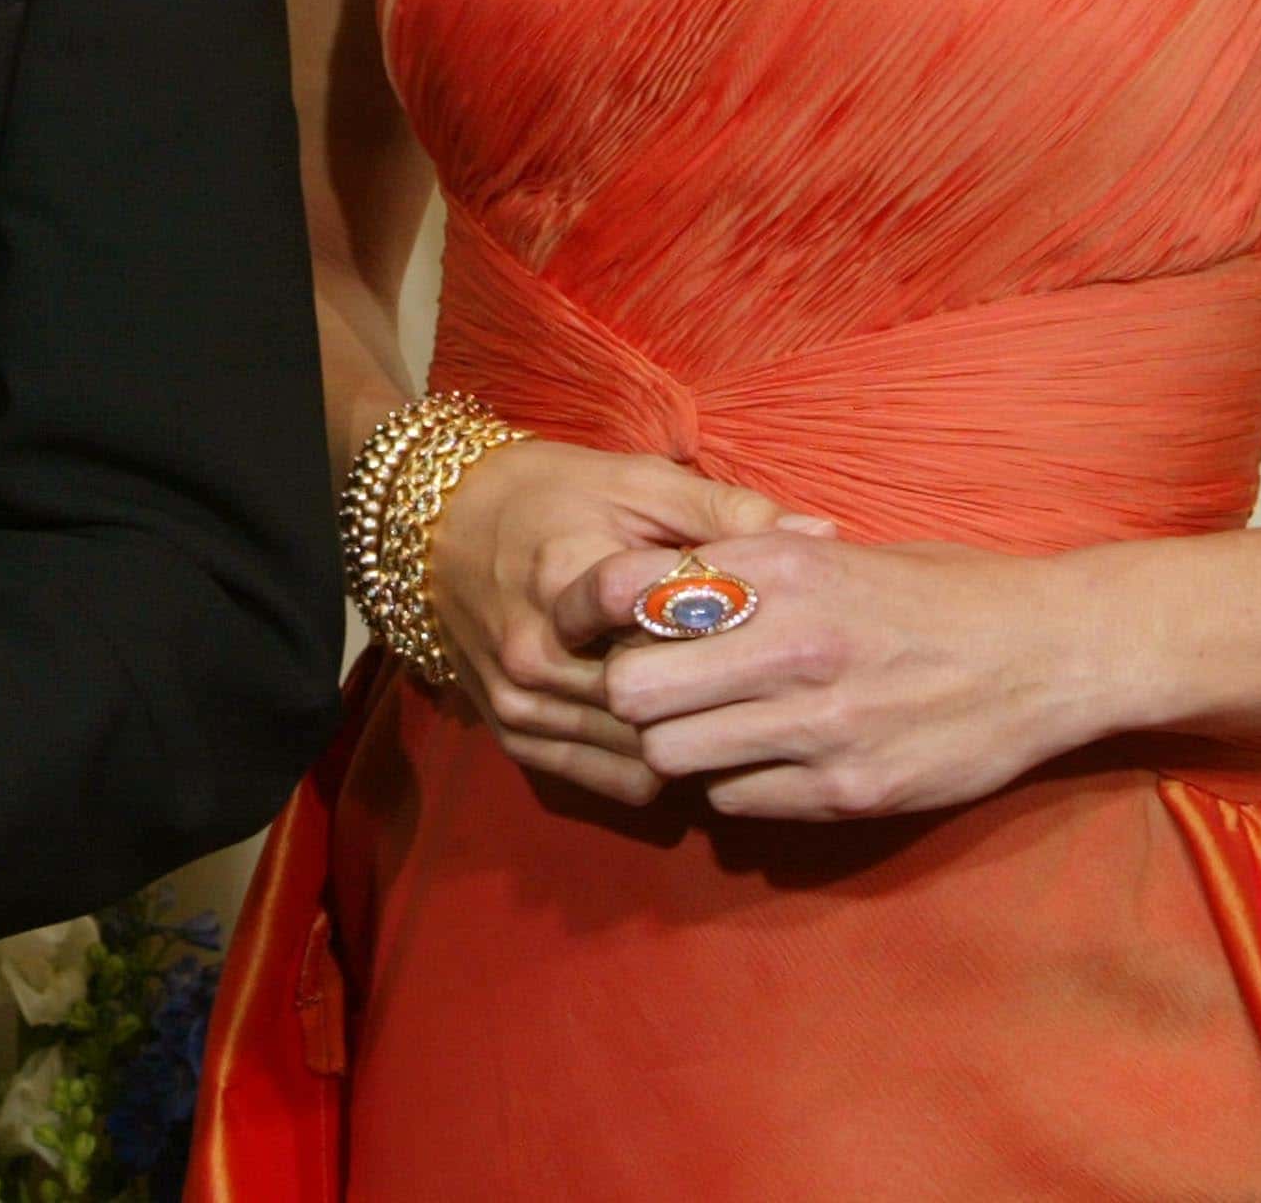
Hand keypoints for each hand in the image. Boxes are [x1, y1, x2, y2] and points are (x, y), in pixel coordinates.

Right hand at [421, 441, 801, 805]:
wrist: (439, 524)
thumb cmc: (549, 493)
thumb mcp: (636, 482)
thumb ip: (727, 511)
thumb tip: (822, 533)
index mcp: (565, 580)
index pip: (670, 632)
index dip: (733, 636)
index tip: (781, 628)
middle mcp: (534, 653)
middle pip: (655, 703)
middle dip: (717, 696)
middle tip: (779, 688)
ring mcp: (519, 703)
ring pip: (634, 752)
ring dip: (688, 738)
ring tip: (739, 715)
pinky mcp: (511, 734)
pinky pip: (603, 779)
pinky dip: (651, 767)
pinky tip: (686, 737)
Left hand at [572, 533, 1145, 821]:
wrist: (1051, 651)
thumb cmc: (938, 592)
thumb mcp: (834, 554)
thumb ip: (747, 571)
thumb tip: (655, 588)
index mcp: (780, 570)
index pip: (628, 598)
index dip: (611, 621)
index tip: (626, 630)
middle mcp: (790, 644)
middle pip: (632, 692)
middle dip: (634, 697)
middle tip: (664, 695)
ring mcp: (819, 725)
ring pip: (673, 757)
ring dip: (683, 748)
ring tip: (718, 731)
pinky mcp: (848, 790)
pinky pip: (736, 801)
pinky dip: (738, 785)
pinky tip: (772, 760)